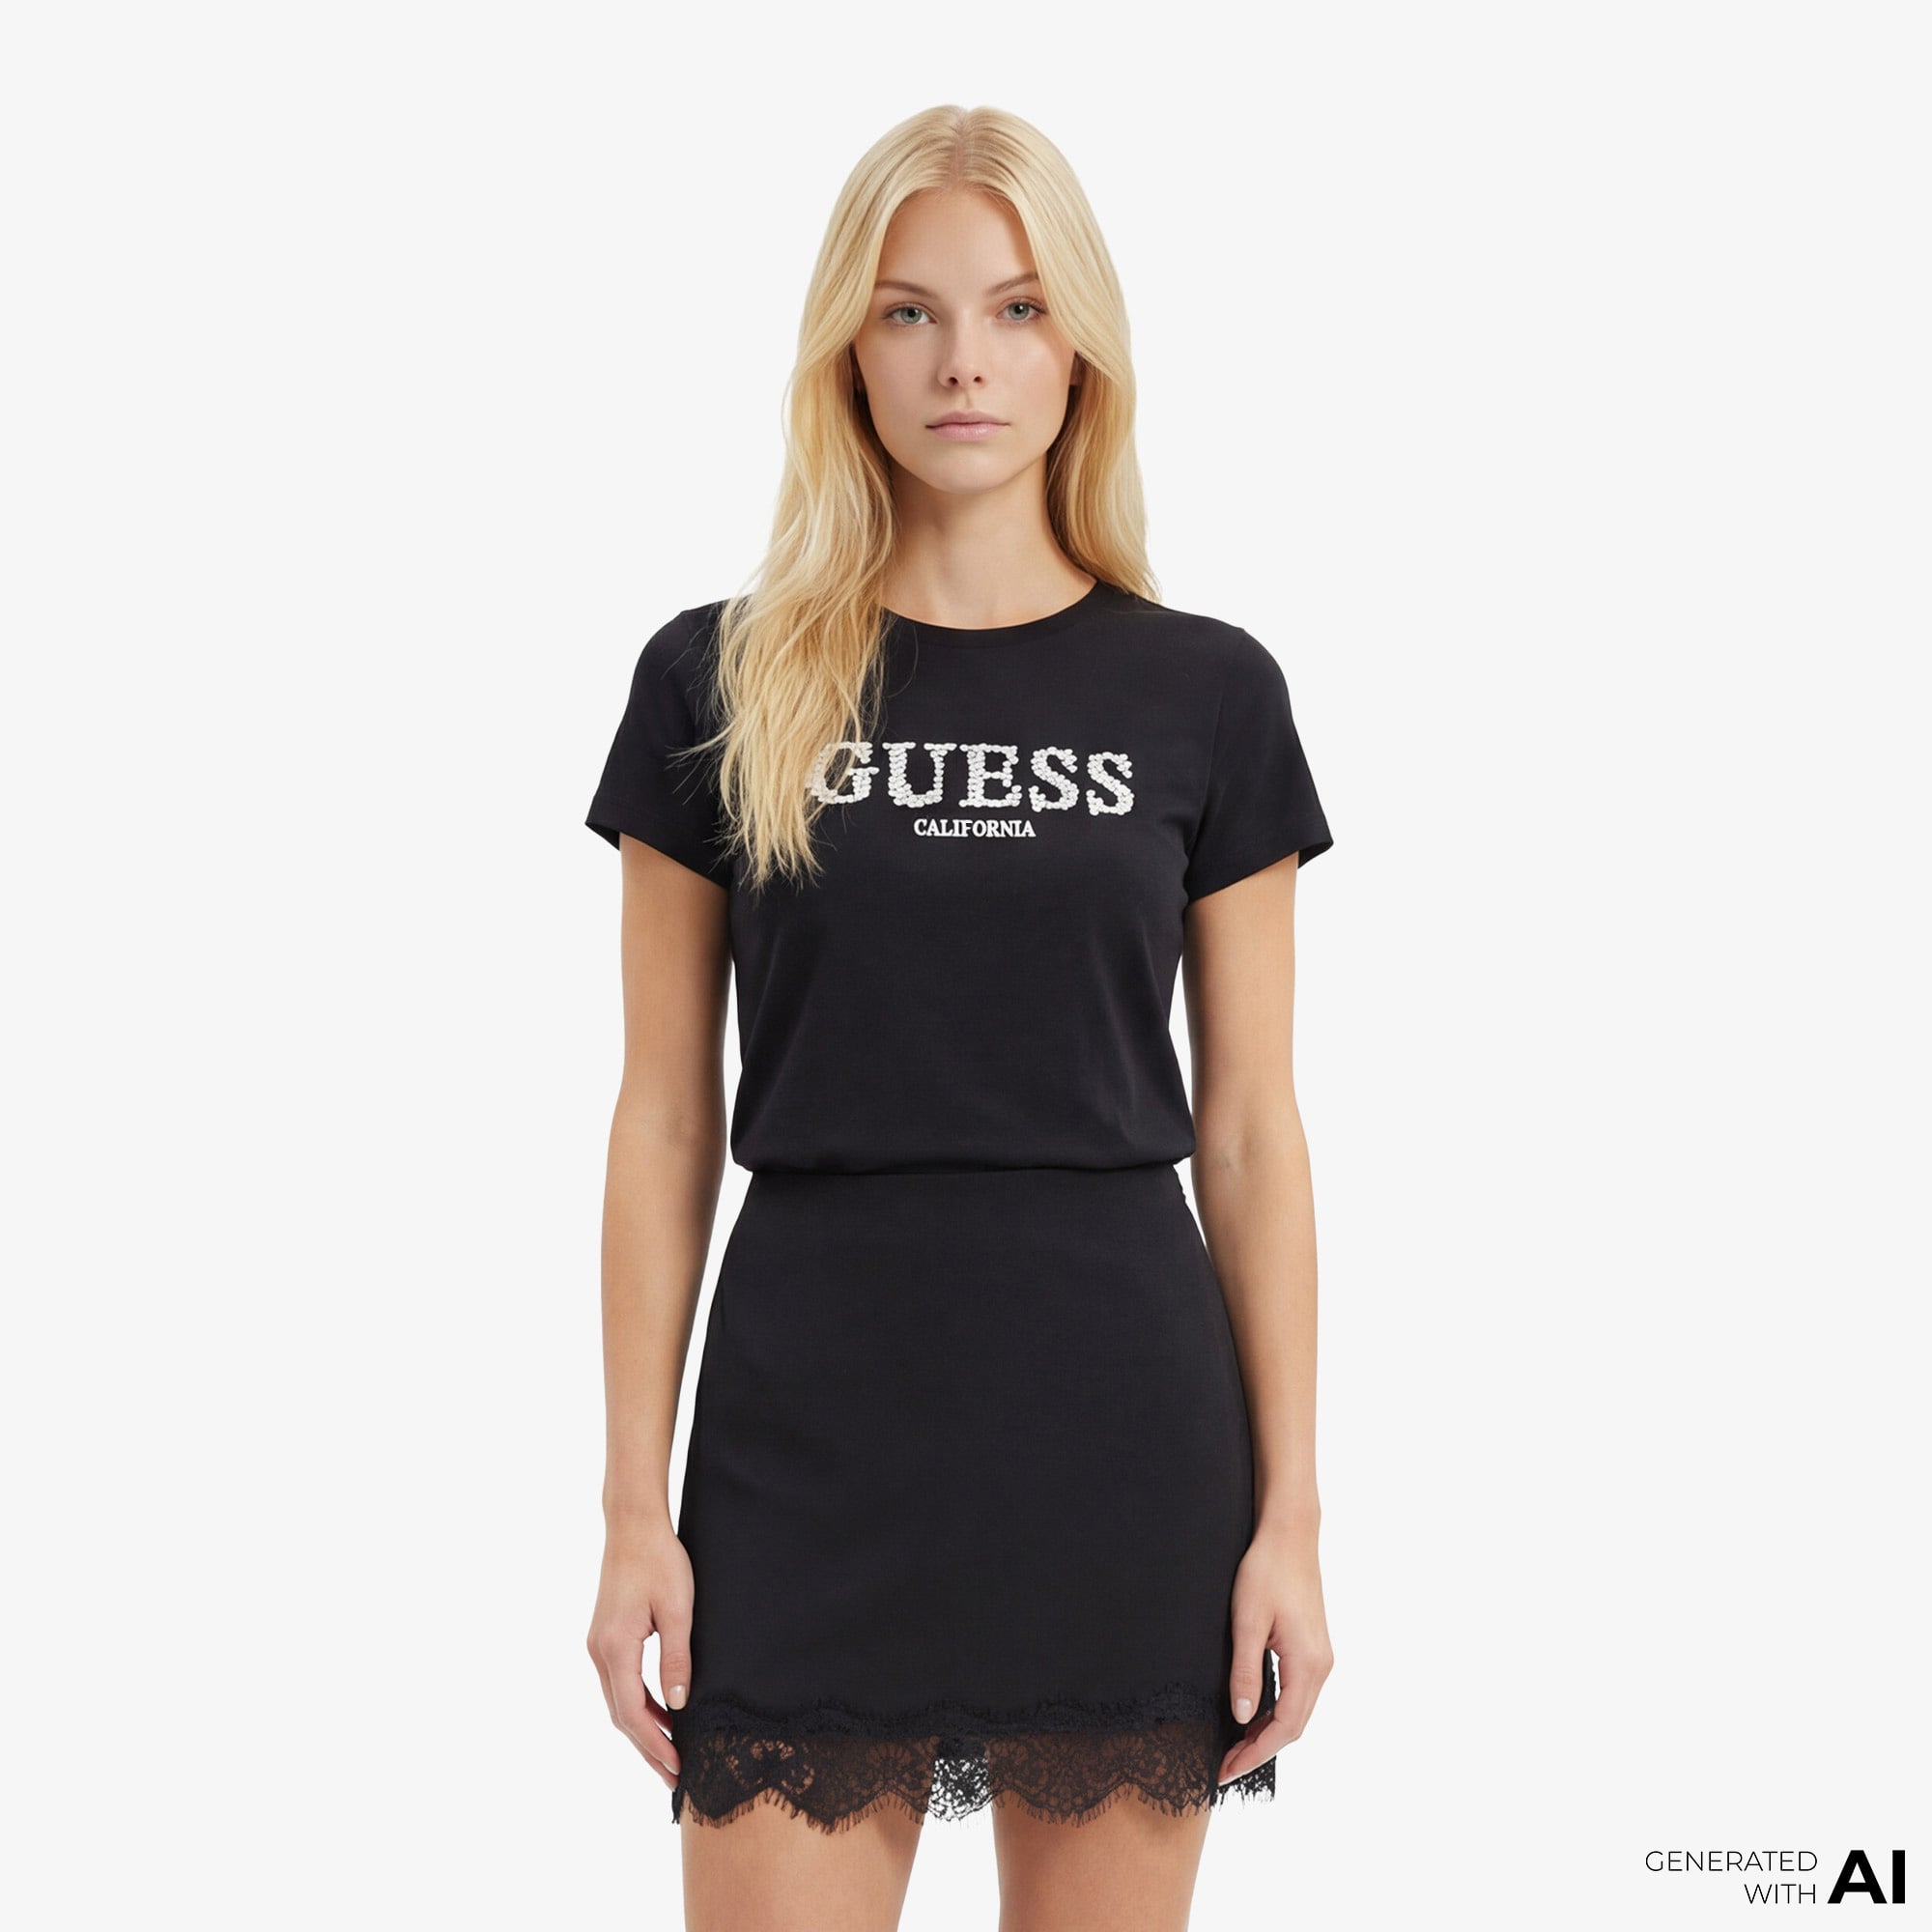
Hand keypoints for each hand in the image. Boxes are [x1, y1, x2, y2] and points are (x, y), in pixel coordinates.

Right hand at [586, 1522, 693, 1791]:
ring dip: (642, 1729)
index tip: (677, 1767)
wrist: (633, 1525)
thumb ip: (676, 1659)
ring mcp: (598, 1644)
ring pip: (618, 1701)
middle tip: (675, 1776)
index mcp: (615, 1647)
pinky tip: (661, 1714)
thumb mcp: (678, 1609)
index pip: (632, 1713)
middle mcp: (599, 1651)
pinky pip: (619, 1683)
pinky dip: (638, 1705)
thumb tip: (678, 1706)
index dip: (654, 1744)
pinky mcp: (604, 1637)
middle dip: (647, 1748)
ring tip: (670, 1754)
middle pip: (621, 1715)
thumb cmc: (660, 1560)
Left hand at [1219, 1520, 1333, 1786]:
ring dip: (1268, 1733)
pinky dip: (1276, 1712)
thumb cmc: (1266, 1571)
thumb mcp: (1247, 1622)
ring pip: (1297, 1711)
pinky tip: (1254, 1713)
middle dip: (1260, 1750)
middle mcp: (1321, 1666)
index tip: (1226, 1770)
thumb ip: (1246, 1672)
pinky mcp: (1313, 1647)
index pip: (1285, 1728)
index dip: (1255, 1754)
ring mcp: (1320, 1657)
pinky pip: (1297, 1693)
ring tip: (1235, 1746)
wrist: (1289, 1534)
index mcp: (1308, 1664)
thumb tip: (1242, 1718)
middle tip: (1224, 1766)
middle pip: (1294, 1726)